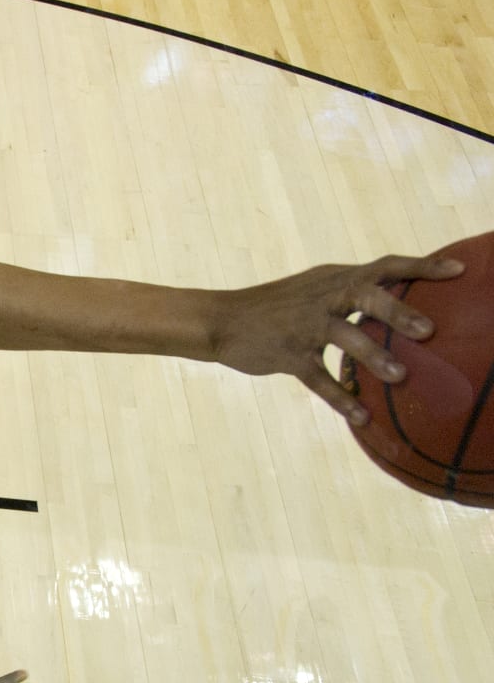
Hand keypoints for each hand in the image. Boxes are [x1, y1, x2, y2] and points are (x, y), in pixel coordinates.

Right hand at [211, 251, 464, 426]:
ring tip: (400, 377)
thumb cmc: (276, 307)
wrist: (221, 320)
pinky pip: (317, 378)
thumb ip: (351, 294)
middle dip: (399, 311)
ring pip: (343, 337)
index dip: (423, 267)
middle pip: (366, 296)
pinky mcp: (286, 355)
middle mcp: (323, 297)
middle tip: (429, 331)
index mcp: (335, 279)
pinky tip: (360, 416)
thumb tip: (399, 306)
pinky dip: (339, 398)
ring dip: (373, 356)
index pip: (385, 266)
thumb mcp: (314, 289)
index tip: (460, 271)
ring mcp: (303, 326)